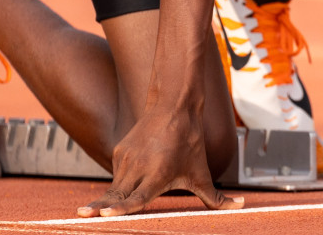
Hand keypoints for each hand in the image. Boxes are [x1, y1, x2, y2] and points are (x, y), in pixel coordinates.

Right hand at [79, 108, 242, 217]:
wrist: (175, 106)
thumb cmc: (191, 143)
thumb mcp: (202, 173)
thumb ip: (217, 198)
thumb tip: (241, 207)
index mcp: (159, 175)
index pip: (136, 197)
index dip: (120, 208)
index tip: (104, 214)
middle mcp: (140, 167)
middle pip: (116, 195)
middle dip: (99, 208)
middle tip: (81, 217)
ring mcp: (126, 157)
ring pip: (113, 187)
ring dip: (105, 200)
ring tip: (86, 214)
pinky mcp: (119, 151)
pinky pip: (117, 174)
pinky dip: (118, 183)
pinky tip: (125, 181)